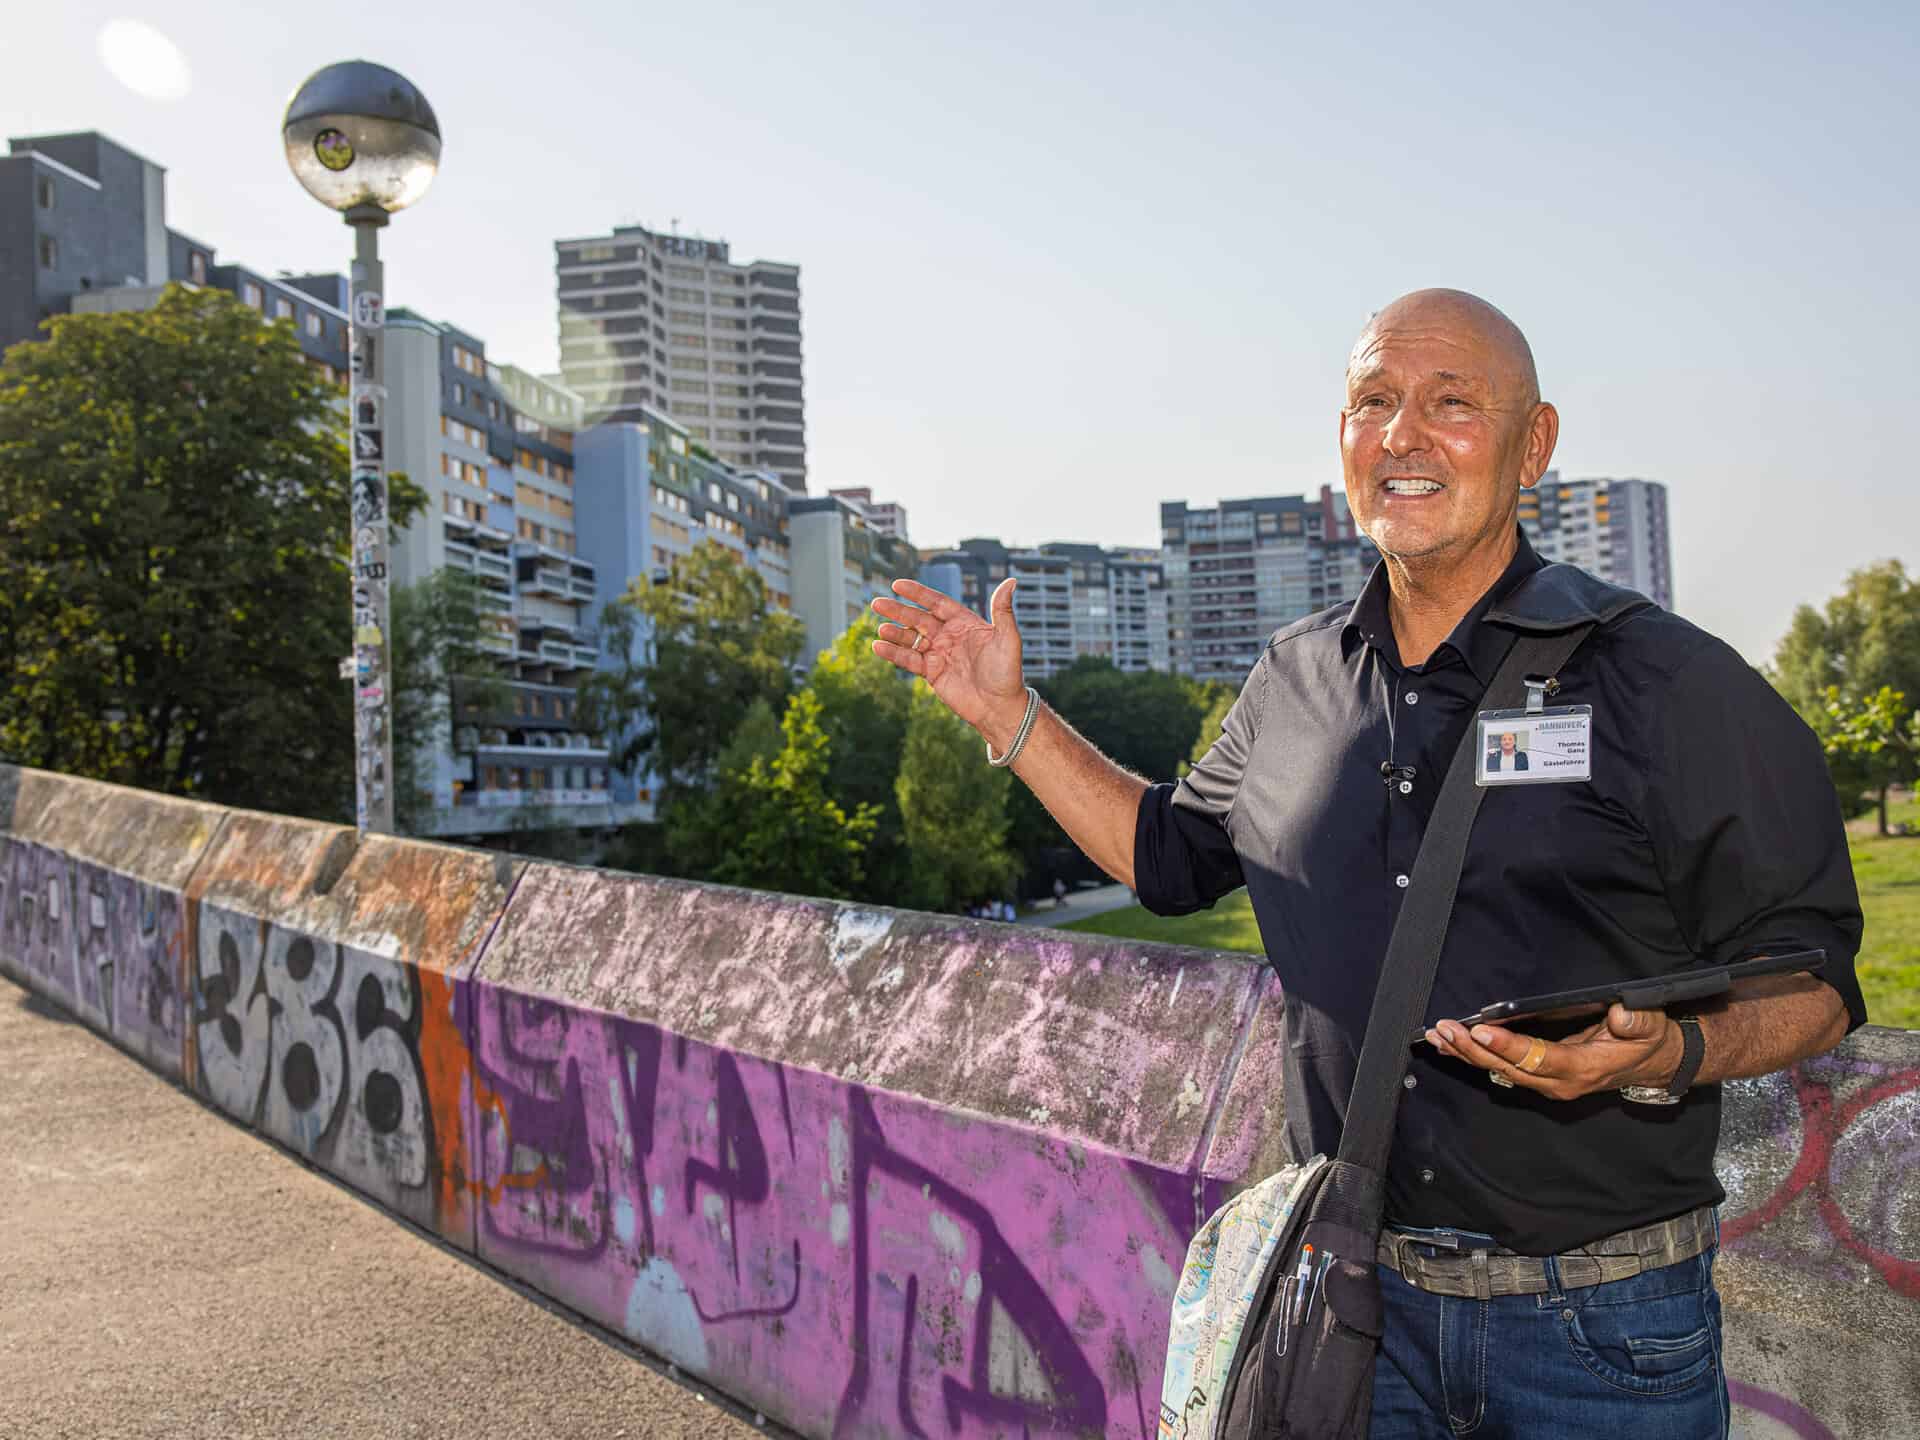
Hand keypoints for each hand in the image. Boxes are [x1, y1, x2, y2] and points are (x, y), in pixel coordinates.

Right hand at [870, 578, 1027, 744]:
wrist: (1000, 707)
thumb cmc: (1008, 673)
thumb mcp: (1008, 639)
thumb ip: (1003, 611)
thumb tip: (1011, 581)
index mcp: (964, 623)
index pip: (937, 603)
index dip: (918, 593)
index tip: (897, 585)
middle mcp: (949, 636)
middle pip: (918, 619)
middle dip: (898, 610)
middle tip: (877, 603)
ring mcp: (939, 654)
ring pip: (911, 639)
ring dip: (895, 633)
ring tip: (881, 628)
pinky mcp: (932, 673)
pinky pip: (909, 660)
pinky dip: (894, 653)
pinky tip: (878, 646)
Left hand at [1425, 1005, 1681, 1100]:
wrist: (1651, 1064)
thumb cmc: (1646, 1042)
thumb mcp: (1650, 1027)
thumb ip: (1636, 1022)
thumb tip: (1618, 1015)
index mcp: (1583, 1069)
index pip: (1538, 1058)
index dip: (1509, 1045)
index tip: (1481, 1028)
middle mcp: (1559, 1082)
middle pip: (1509, 1068)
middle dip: (1474, 1048)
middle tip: (1446, 1029)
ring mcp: (1547, 1083)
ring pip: (1499, 1071)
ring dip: (1467, 1054)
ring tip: (1437, 1036)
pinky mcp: (1539, 1078)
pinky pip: (1502, 1068)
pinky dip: (1475, 1055)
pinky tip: (1451, 1044)